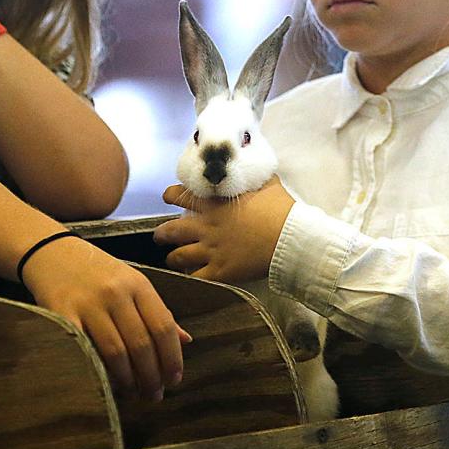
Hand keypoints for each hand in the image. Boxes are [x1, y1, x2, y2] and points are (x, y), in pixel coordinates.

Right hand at [21, 236, 190, 400]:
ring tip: (134, 392)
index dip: (172, 357)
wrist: (51, 252)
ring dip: (128, 379)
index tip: (175, 380)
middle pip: (141, 344)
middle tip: (155, 395)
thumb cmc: (98, 272)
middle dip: (152, 375)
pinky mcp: (63, 315)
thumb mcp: (132, 282)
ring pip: (116, 352)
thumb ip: (157, 311)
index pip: (163, 326)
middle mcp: (115, 293)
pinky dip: (99, 370)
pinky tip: (107, 383)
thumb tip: (186, 341)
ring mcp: (89, 304)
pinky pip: (86, 350)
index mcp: (138, 284)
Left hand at [153, 176, 294, 282]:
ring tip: (170, 259)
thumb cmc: (281, 210)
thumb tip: (256, 170)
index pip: (183, 196)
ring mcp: (212, 250)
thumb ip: (255, 180)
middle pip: (172, 230)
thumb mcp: (267, 185)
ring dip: (172, 257)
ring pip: (179, 255)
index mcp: (215, 205)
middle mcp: (208, 227)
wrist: (290, 238)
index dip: (171, 195)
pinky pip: (196, 277)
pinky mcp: (221, 271)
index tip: (167, 196)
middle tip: (159, 235)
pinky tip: (188, 278)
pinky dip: (190, 278)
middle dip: (162, 233)